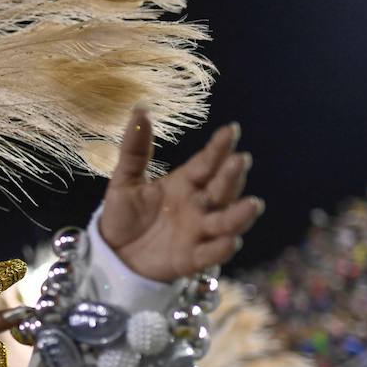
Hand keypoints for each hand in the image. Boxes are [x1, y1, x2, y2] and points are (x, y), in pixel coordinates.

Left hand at [99, 108, 264, 281]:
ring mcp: (198, 232)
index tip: (231, 130)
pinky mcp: (191, 258)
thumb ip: (134, 150)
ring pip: (226, 222)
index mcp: (186, 183)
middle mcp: (199, 205)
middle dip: (231, 176)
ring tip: (253, 204)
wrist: (112, 254)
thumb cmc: (124, 214)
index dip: (219, 148)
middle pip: (221, 189)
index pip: (206, 163)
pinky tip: (230, 241)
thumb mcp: (125, 180)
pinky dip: (221, 249)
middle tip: (240, 160)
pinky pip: (210, 254)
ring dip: (239, 215)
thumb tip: (139, 109)